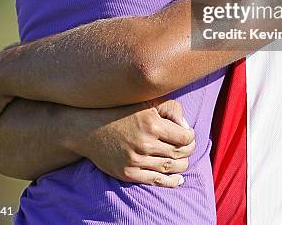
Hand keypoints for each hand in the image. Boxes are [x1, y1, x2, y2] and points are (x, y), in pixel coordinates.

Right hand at [69, 98, 194, 186]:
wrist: (90, 128)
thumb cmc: (123, 111)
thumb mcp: (148, 101)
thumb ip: (171, 108)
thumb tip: (186, 127)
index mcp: (152, 123)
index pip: (185, 137)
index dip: (190, 136)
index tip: (188, 134)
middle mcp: (145, 143)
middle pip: (180, 153)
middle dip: (188, 150)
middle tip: (187, 146)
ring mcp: (136, 160)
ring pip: (171, 168)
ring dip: (182, 164)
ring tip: (182, 158)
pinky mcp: (128, 173)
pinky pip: (156, 181)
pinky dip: (171, 181)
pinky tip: (178, 178)